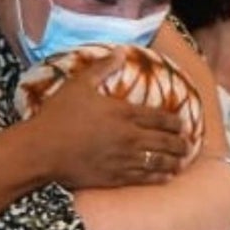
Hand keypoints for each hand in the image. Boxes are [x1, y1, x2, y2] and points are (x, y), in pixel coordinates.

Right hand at [30, 48, 187, 188]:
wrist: (43, 149)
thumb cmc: (58, 115)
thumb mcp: (78, 85)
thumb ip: (101, 68)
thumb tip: (120, 51)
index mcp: (123, 113)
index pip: (159, 117)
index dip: (174, 121)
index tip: (183, 124)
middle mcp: (129, 137)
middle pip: (165, 141)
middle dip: (180, 142)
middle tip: (186, 143)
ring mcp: (124, 159)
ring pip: (159, 161)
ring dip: (174, 160)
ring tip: (180, 160)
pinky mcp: (116, 177)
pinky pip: (146, 178)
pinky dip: (160, 176)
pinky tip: (165, 176)